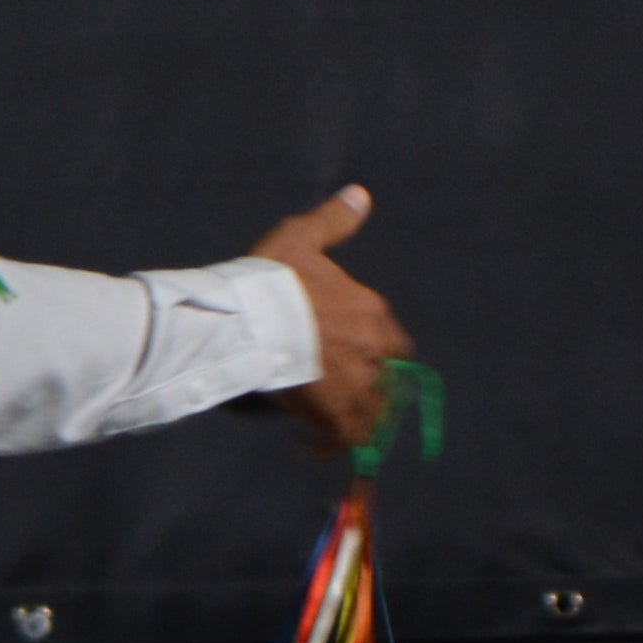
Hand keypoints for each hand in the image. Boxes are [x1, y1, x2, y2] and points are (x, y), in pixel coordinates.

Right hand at [253, 184, 409, 452]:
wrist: (250, 320)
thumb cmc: (273, 278)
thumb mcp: (302, 236)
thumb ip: (334, 221)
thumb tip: (361, 194)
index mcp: (371, 311)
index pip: (392, 340)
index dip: (374, 352)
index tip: (347, 358)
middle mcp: (375, 349)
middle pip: (388, 380)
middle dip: (369, 389)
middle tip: (337, 395)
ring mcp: (360, 385)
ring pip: (373, 412)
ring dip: (353, 420)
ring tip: (325, 425)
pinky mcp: (338, 415)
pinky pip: (348, 440)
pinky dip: (331, 447)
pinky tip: (307, 446)